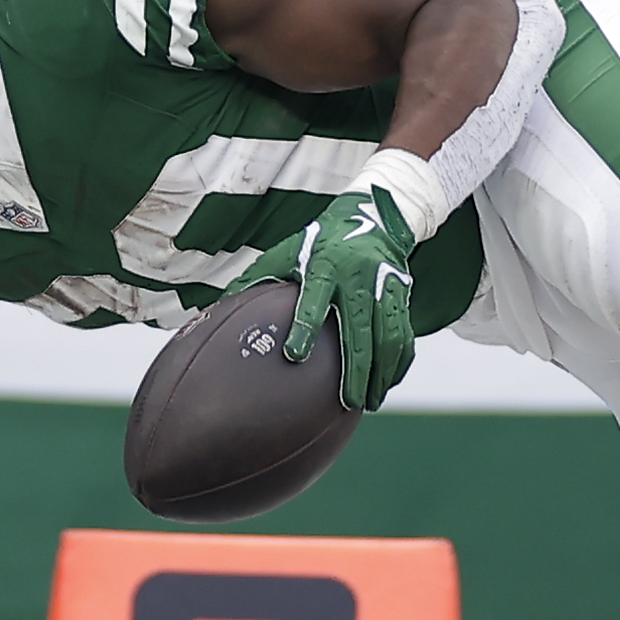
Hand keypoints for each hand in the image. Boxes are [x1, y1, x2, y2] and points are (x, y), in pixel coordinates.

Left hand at [232, 187, 416, 410]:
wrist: (374, 217)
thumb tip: (217, 306)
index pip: (313, 299)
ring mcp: (382, 287)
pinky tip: (388, 383)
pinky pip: (403, 334)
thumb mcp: (287, 252)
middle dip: (355, 369)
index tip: (294, 356)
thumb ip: (258, 277)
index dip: (305, 326)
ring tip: (369, 402)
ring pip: (386, 337)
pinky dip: (398, 361)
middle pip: (358, 330)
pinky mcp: (399, 295)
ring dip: (380, 373)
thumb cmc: (318, 241)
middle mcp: (356, 277)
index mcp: (324, 266)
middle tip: (348, 401)